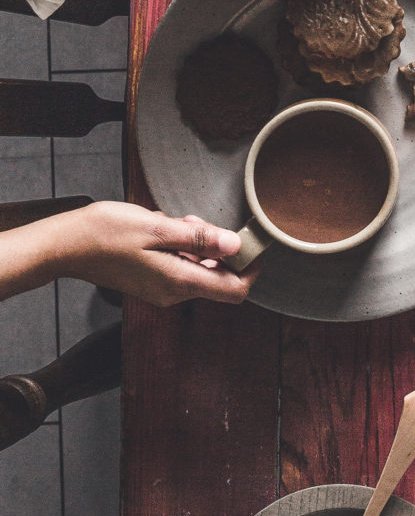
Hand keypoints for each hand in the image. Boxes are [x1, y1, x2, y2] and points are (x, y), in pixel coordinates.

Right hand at [53, 201, 256, 307]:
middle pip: (218, 276)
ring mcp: (161, 290)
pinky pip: (180, 266)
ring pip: (198, 268)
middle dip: (217, 247)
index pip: (236, 289)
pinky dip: (180, 247)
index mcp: (179, 282)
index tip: (247, 242)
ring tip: (173, 222)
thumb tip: (236, 245)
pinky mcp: (150, 282)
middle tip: (192, 222)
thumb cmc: (105, 233)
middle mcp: (173, 293)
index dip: (249, 267)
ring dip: (196, 243)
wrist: (64, 246)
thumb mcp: (157, 228)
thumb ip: (200, 239)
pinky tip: (162, 229)